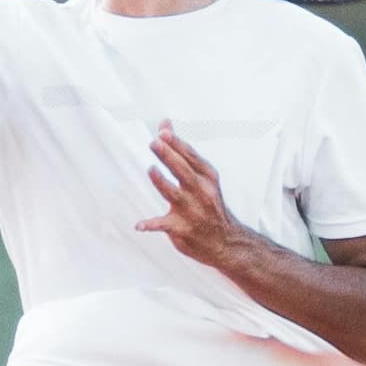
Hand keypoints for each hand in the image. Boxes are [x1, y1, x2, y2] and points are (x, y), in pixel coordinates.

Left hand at [147, 125, 247, 274]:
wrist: (226, 241)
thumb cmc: (209, 203)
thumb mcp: (202, 176)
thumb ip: (181, 151)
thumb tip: (164, 124)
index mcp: (206, 177)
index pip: (191, 157)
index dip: (176, 143)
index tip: (163, 131)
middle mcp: (201, 192)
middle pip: (183, 171)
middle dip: (169, 156)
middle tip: (154, 143)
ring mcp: (192, 211)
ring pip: (174, 194)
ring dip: (162, 182)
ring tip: (151, 170)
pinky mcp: (182, 229)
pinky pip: (164, 225)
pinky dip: (151, 225)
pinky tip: (139, 225)